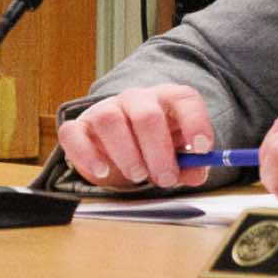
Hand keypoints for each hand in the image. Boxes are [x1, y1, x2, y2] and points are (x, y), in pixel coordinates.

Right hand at [56, 85, 215, 190]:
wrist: (114, 143)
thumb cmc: (151, 146)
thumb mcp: (174, 154)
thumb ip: (188, 165)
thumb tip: (198, 174)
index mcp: (166, 99)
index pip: (184, 98)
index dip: (196, 122)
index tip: (203, 149)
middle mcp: (136, 99)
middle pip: (147, 115)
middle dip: (158, 151)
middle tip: (165, 178)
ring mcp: (104, 109)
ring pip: (111, 121)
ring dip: (126, 152)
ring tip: (137, 176)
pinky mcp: (77, 127)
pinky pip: (74, 134)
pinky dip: (87, 155)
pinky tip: (102, 172)